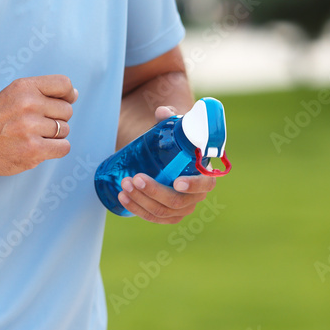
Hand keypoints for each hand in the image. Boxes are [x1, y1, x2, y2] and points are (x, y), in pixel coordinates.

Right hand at [0, 75, 76, 176]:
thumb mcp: (13, 94)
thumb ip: (41, 92)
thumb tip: (74, 94)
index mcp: (24, 87)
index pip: (63, 84)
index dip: (68, 94)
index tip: (64, 101)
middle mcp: (28, 104)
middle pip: (67, 110)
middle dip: (56, 118)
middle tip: (36, 123)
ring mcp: (30, 128)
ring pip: (65, 130)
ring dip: (54, 135)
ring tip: (33, 135)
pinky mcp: (33, 150)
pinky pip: (63, 147)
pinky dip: (55, 149)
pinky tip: (39, 147)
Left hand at [116, 105, 216, 222]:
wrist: (166, 154)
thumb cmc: (174, 140)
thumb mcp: (173, 127)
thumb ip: (169, 117)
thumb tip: (162, 111)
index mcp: (204, 173)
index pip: (206, 184)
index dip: (193, 185)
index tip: (176, 182)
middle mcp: (195, 194)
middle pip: (178, 201)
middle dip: (155, 191)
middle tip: (135, 178)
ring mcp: (181, 207)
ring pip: (163, 211)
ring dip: (141, 200)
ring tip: (124, 184)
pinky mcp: (166, 213)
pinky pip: (153, 217)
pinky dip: (137, 209)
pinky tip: (123, 198)